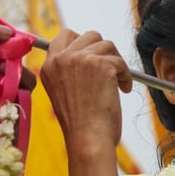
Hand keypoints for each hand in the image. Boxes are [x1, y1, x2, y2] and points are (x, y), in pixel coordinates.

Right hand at [40, 30, 131, 150]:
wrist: (87, 140)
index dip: (82, 42)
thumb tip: (88, 57)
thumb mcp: (63, 93)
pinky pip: (120, 61)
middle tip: (109, 69)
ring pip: (107, 46)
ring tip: (117, 83)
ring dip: (116, 63)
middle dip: (103, 51)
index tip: (93, 56)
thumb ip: (68, 72)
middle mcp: (62, 59)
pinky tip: (123, 89)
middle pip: (89, 35)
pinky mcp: (101, 64)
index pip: (64, 35)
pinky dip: (126, 75)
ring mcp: (81, 60)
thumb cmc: (79, 125)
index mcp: (49, 67)